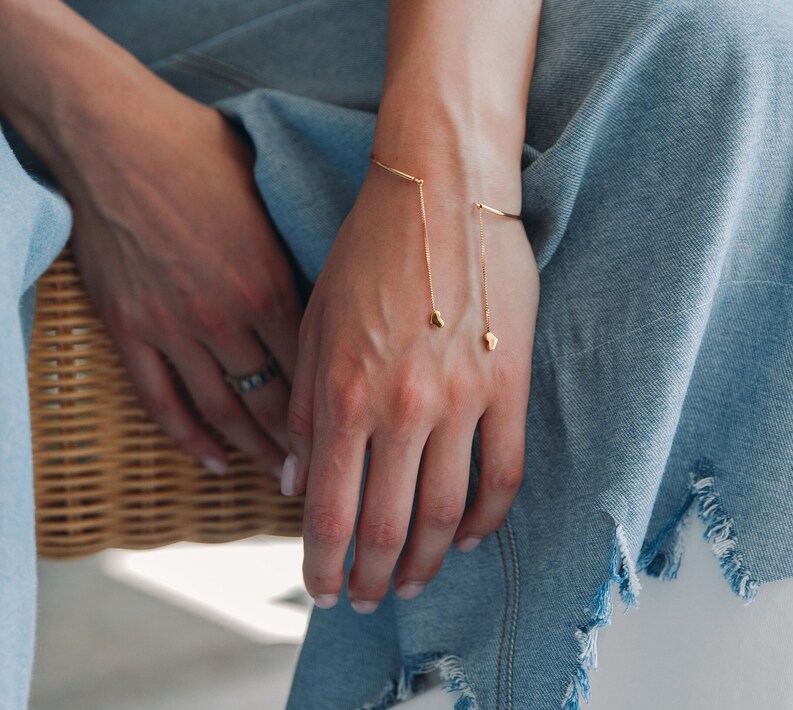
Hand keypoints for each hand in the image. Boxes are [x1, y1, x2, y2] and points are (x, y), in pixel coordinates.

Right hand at [61, 81, 302, 474]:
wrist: (115, 138)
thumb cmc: (199, 157)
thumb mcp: (268, 205)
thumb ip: (293, 263)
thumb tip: (328, 305)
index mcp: (270, 287)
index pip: (312, 371)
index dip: (332, 412)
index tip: (349, 435)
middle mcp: (225, 319)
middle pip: (273, 402)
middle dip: (299, 445)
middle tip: (319, 472)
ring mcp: (174, 330)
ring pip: (222, 412)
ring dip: (252, 451)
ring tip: (275, 477)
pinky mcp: (130, 331)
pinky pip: (160, 402)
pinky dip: (187, 439)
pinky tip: (211, 463)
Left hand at [285, 158, 538, 610]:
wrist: (441, 193)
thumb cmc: (369, 254)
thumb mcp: (315, 326)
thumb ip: (305, 411)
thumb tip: (296, 484)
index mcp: (344, 393)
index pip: (330, 512)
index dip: (324, 566)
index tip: (322, 591)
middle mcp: (403, 407)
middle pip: (388, 527)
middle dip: (373, 578)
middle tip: (368, 599)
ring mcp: (463, 399)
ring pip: (446, 513)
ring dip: (425, 560)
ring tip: (411, 581)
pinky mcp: (509, 384)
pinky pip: (505, 474)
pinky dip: (486, 519)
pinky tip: (466, 537)